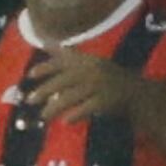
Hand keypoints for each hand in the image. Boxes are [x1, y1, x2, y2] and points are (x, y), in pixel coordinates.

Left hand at [23, 49, 140, 125]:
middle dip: (45, 89)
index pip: (63, 61)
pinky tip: (66, 122)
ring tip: (43, 115)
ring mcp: (99, 85)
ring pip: (72, 96)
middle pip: (64, 80)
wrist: (135, 93)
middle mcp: (92, 70)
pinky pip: (87, 108)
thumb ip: (68, 55)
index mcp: (86, 61)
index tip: (30, 75)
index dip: (46, 67)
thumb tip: (45, 43)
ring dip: (55, 107)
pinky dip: (76, 115)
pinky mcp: (105, 101)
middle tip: (30, 100)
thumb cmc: (108, 78)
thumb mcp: (89, 62)